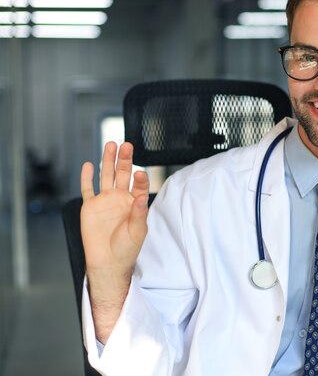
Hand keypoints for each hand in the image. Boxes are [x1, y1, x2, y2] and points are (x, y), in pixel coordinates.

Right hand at [80, 141, 149, 342]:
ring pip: (106, 176)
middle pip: (122, 174)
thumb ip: (138, 213)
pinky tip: (89, 164)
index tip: (140, 173)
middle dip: (124, 160)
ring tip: (111, 145)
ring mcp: (105, 201)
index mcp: (135, 203)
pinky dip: (87, 177)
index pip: (138, 185)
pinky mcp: (90, 207)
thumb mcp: (137, 231)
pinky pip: (88, 189)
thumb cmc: (127, 248)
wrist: (108, 262)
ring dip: (108, 161)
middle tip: (127, 145)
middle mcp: (120, 198)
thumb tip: (141, 197)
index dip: (140, 179)